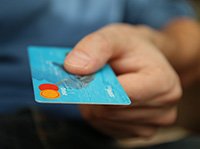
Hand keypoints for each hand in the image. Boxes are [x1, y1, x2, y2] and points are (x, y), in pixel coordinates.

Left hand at [64, 24, 181, 138]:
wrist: (145, 59)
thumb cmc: (131, 48)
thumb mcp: (114, 36)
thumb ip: (95, 46)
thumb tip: (73, 67)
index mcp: (164, 83)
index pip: (120, 94)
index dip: (97, 84)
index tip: (88, 72)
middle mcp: (164, 109)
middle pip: (109, 111)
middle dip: (94, 93)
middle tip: (97, 76)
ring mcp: (153, 125)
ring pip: (104, 120)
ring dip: (95, 103)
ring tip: (106, 85)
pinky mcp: (140, 132)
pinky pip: (106, 126)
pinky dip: (100, 112)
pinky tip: (110, 98)